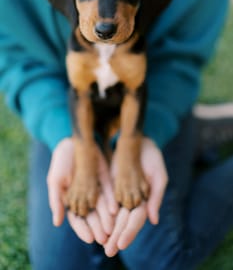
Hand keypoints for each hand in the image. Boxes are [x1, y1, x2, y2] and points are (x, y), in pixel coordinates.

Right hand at [47, 137, 117, 243]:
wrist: (73, 140)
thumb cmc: (61, 161)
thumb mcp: (55, 180)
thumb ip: (56, 200)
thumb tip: (57, 223)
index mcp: (71, 199)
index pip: (77, 219)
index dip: (83, 229)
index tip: (90, 238)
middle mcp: (85, 197)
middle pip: (92, 216)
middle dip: (98, 227)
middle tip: (105, 238)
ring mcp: (96, 188)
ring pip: (103, 206)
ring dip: (107, 218)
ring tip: (113, 228)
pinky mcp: (106, 178)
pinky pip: (110, 191)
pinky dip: (111, 200)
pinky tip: (115, 209)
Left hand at [104, 137, 167, 256]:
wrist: (137, 139)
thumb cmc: (151, 156)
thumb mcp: (158, 175)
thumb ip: (156, 197)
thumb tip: (154, 220)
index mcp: (145, 200)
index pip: (137, 220)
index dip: (130, 232)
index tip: (122, 243)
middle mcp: (132, 200)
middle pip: (123, 222)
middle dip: (117, 237)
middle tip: (108, 251)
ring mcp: (120, 194)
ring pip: (113, 216)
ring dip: (108, 231)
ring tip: (101, 244)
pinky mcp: (110, 186)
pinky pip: (105, 203)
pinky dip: (100, 214)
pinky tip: (93, 223)